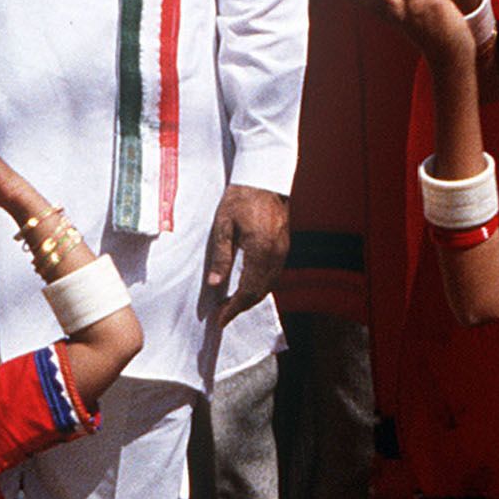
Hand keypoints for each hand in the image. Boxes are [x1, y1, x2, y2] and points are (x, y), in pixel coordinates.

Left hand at [204, 184, 288, 316]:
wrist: (264, 178)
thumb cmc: (240, 198)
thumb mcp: (223, 225)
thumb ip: (221, 256)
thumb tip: (215, 284)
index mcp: (260, 251)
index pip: (248, 290)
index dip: (233, 308)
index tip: (220, 319)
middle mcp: (276, 255)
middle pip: (260, 292)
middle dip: (241, 307)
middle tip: (222, 316)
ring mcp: (283, 251)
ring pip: (268, 285)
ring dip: (250, 298)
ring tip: (231, 305)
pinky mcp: (284, 247)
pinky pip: (273, 275)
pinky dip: (260, 286)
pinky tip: (246, 287)